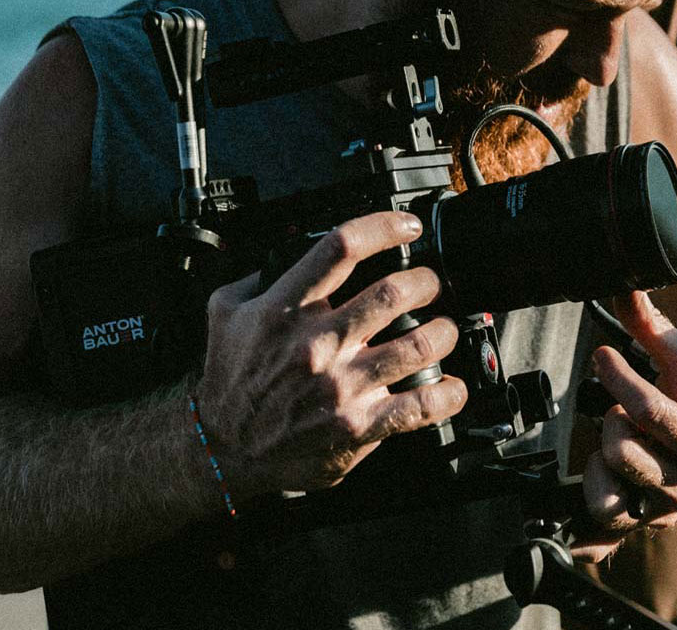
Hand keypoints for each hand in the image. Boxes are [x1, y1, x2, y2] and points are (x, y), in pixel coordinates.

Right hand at [193, 211, 466, 496]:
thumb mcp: (224, 313)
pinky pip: (419, 407)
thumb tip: (285, 251)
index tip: (407, 227)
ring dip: (443, 332)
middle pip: (393, 293)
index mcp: (285, 308)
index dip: (385, 227)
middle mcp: (316, 344)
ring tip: (444, 329)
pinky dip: (447, 395)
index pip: (341, 248)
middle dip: (425, 282)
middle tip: (431, 285)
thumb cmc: (230, 382)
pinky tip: (452, 387)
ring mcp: (339, 386)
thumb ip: (255, 276)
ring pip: (416, 345)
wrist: (225, 448)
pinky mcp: (357, 426)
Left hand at [570, 290, 676, 560]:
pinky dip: (583, 539)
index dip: (618, 379)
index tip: (602, 355)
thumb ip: (649, 325)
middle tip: (619, 412)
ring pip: (607, 501)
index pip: (649, 412)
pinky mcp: (641, 526)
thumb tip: (624, 287)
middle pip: (623, 455)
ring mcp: (662, 511)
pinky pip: (603, 544)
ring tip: (613, 446)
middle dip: (612, 424)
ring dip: (598, 468)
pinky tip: (567, 526)